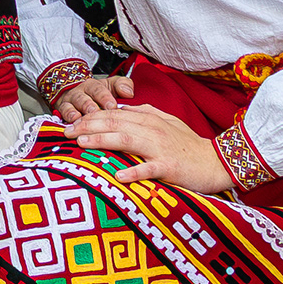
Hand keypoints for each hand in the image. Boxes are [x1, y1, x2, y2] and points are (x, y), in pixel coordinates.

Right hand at [48, 70, 126, 122]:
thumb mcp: (112, 86)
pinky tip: (70, 125)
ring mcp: (69, 102)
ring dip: (76, 114)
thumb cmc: (100, 93)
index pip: (99, 90)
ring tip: (80, 120)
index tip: (112, 106)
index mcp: (94, 86)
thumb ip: (122, 85)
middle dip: (90, 107)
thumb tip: (129, 92)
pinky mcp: (61, 111)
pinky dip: (66, 120)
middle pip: (83, 99)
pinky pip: (62, 114)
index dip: (105, 98)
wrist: (77, 94)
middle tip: (96, 113)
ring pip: (71, 107)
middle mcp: (80, 93)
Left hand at [60, 103, 234, 192]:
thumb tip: (121, 107)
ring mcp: (160, 148)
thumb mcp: (166, 122)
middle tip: (65, 132)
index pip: (113, 114)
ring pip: (126, 140)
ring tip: (81, 144)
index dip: (90, 116)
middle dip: (87, 126)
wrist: (217, 162)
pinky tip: (117, 176)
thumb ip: (144, 113)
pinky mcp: (169, 167)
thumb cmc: (189, 145)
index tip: (70, 122)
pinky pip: (149, 169)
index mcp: (149, 119)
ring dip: (102, 141)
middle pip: (115, 123)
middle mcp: (152, 129)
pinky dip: (133, 172)